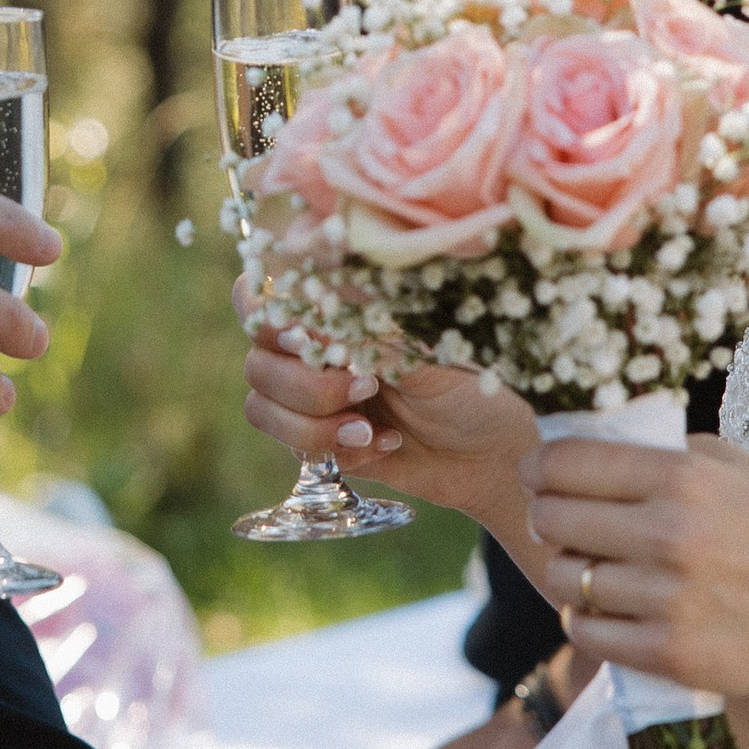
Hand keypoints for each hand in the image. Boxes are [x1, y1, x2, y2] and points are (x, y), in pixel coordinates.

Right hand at [240, 321, 534, 536]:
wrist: (490, 453)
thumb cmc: (468, 385)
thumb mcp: (425, 350)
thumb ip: (365, 334)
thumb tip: (312, 320)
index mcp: (334, 310)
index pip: (259, 296)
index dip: (264, 315)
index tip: (303, 336)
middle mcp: (311, 349)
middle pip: (257, 360)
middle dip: (307, 383)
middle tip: (365, 387)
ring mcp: (310, 397)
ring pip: (262, 407)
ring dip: (314, 422)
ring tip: (370, 428)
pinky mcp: (317, 443)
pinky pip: (294, 447)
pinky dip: (335, 448)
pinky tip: (383, 443)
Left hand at [528, 429, 748, 700]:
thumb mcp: (731, 465)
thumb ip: (660, 452)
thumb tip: (577, 448)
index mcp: (685, 477)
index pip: (568, 464)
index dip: (538, 468)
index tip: (535, 475)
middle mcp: (674, 534)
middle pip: (553, 520)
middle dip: (547, 519)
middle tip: (560, 524)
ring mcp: (672, 599)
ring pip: (564, 579)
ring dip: (568, 572)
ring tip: (591, 568)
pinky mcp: (673, 655)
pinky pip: (587, 632)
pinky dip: (585, 619)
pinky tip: (605, 609)